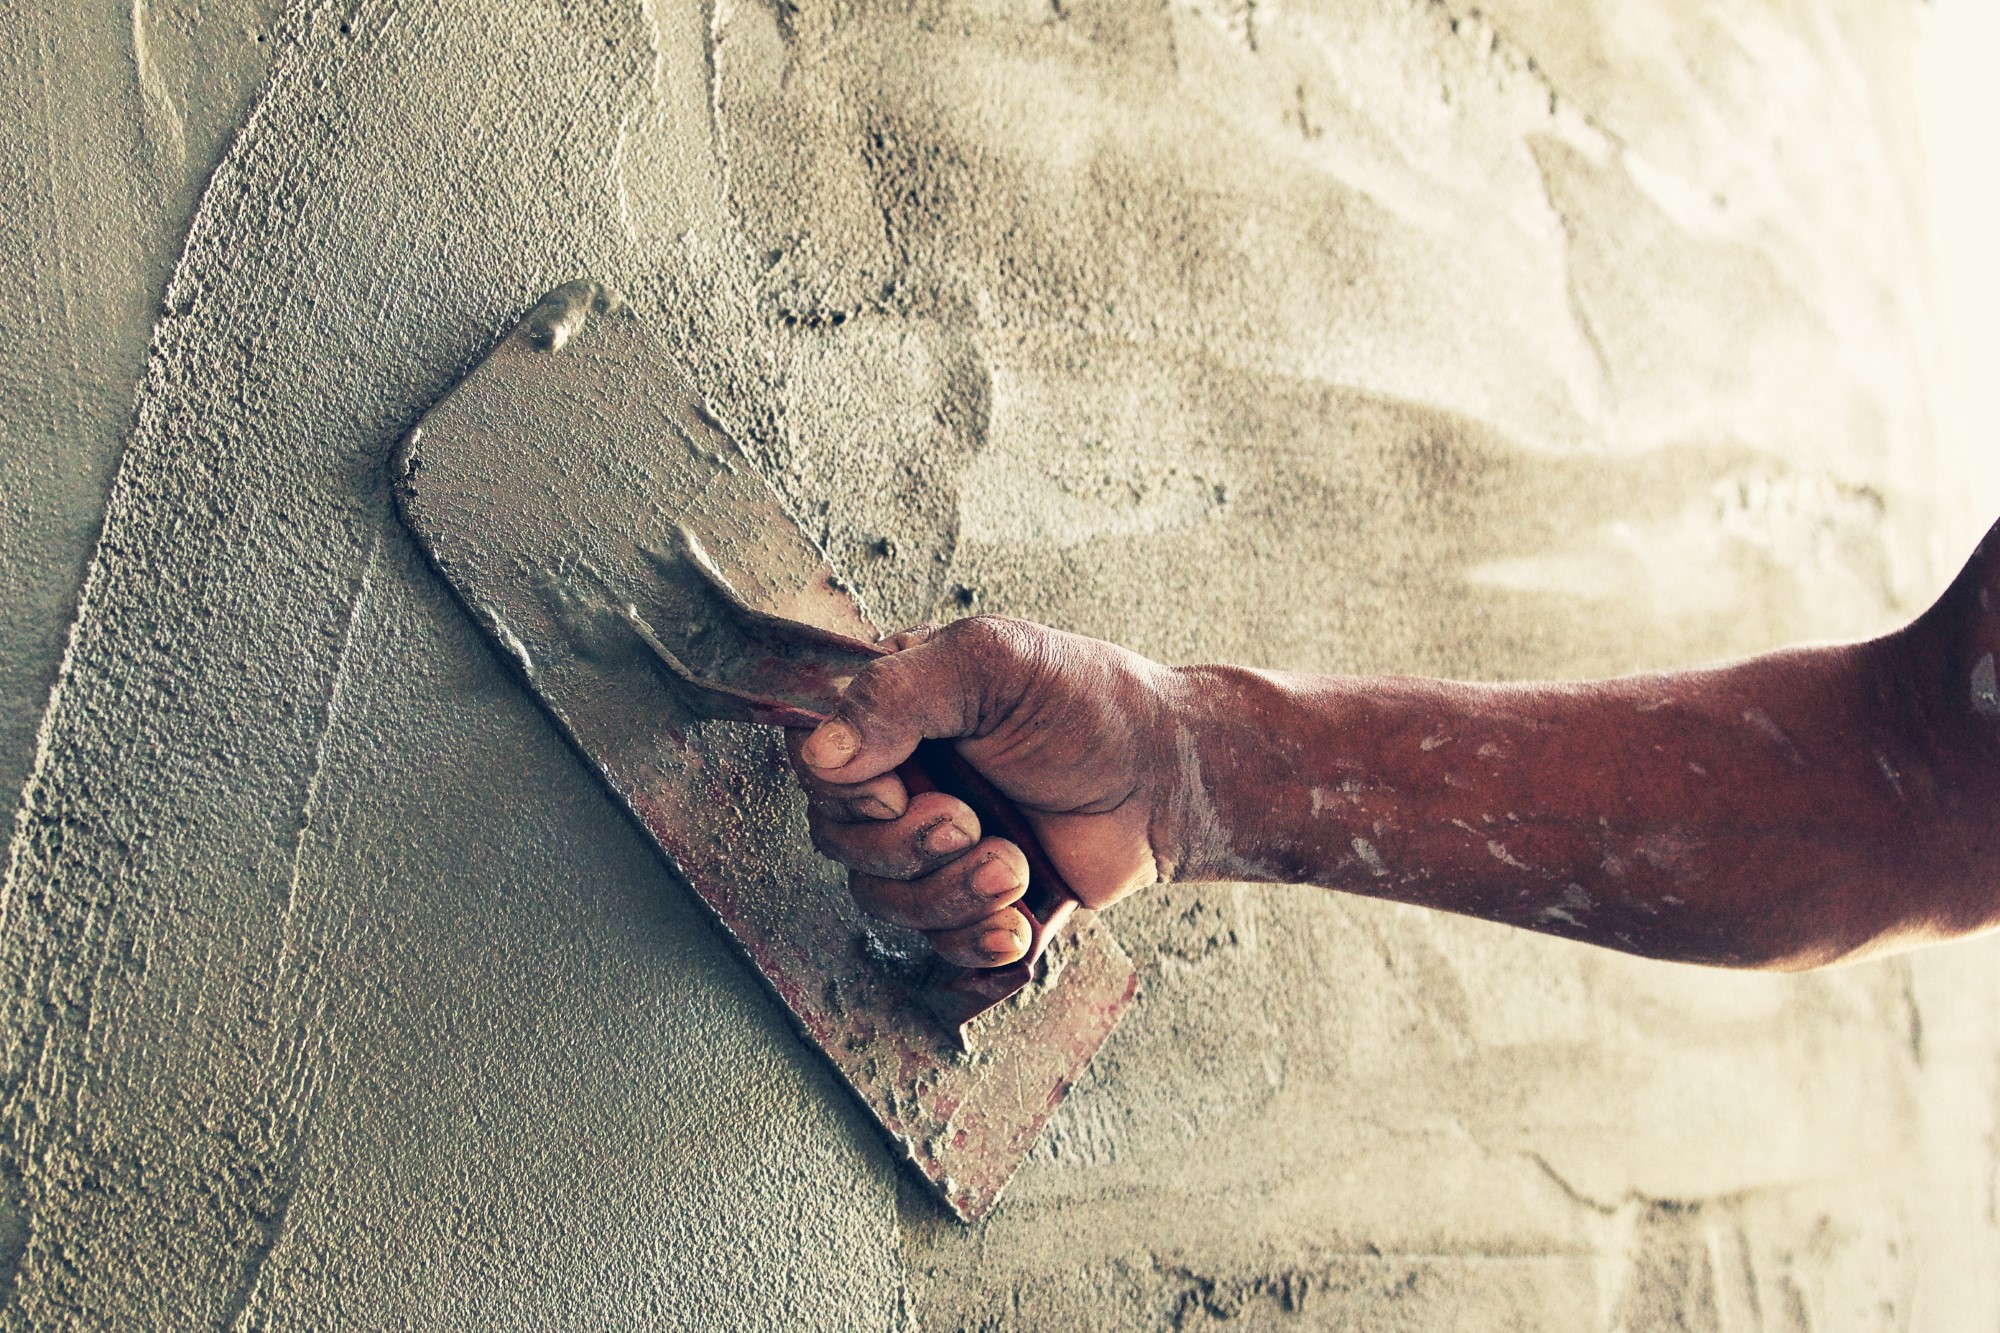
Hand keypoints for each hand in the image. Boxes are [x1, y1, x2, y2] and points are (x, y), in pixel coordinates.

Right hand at [787, 616, 1177, 967]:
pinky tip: (1017, 919)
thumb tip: (822, 751)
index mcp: (897, 715)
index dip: (848, 793)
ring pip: (883, 900)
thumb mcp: (993, 661)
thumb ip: (897, 693)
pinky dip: (975, 940)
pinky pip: (937, 946)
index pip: (816, 763)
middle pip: (840, 841)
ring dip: (948, 895)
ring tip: (1012, 864)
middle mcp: (904, 780)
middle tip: (970, 822)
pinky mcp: (973, 901)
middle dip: (905, 847)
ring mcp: (935, 847)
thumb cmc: (1093, 705)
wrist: (1169, 780)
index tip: (899, 790)